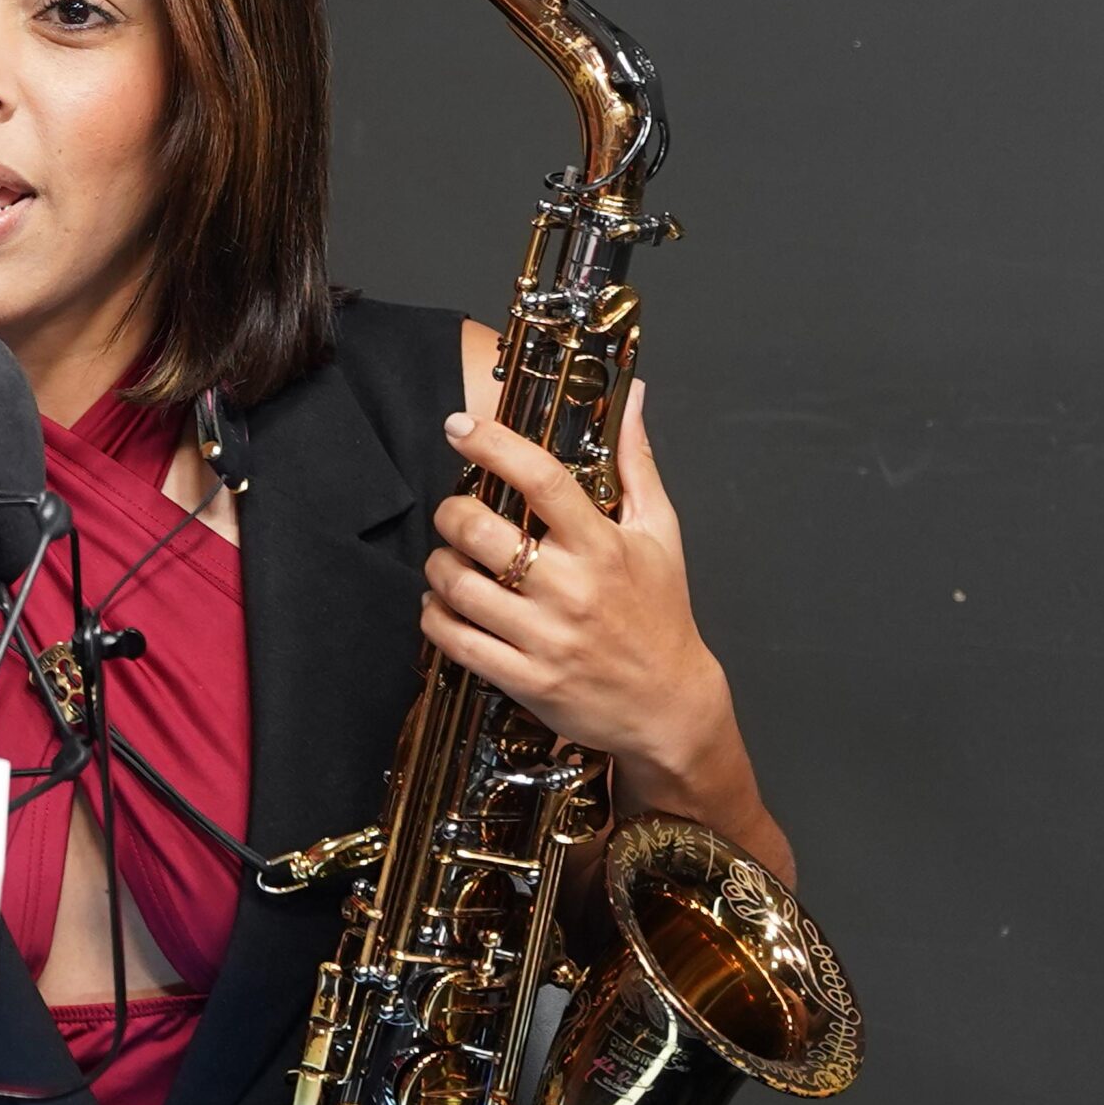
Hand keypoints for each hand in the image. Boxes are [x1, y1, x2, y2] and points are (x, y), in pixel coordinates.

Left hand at [418, 381, 732, 783]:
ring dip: (439, 564)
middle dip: (450, 512)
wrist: (669, 706)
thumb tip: (632, 398)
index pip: (540, 479)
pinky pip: (454, 639)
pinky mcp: (525, 678)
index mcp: (602, 546)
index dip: (492, 444)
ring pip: (456, 585)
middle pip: (479, 531)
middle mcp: (571, 589)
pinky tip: (443, 605)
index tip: (460, 427)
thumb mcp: (660, 533)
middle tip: (454, 512)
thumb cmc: (661, 614)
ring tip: (450, 559)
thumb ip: (637, 464)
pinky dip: (434, 615)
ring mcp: (545, 637)